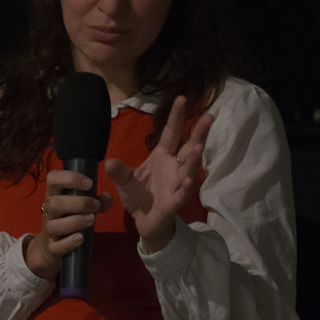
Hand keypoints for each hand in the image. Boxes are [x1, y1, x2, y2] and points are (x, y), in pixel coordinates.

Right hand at [24, 168, 112, 280]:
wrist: (52, 247)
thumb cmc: (70, 219)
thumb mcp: (83, 207)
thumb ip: (97, 201)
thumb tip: (108, 197)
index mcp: (54, 195)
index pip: (53, 179)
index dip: (70, 178)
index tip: (89, 183)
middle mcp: (49, 211)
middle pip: (55, 203)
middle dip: (78, 203)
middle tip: (95, 205)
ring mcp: (49, 230)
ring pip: (55, 225)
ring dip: (76, 221)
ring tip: (92, 219)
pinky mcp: (52, 248)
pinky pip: (57, 246)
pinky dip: (69, 242)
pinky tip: (81, 238)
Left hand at [106, 96, 211, 253]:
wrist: (144, 221)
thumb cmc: (139, 195)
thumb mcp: (124, 180)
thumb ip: (118, 170)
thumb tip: (109, 161)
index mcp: (162, 156)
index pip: (171, 133)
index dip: (176, 117)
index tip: (182, 98)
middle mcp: (173, 166)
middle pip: (189, 147)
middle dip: (199, 133)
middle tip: (209, 116)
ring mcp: (176, 183)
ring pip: (188, 168)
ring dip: (194, 158)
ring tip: (200, 146)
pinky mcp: (174, 201)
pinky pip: (181, 193)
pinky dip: (184, 187)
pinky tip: (187, 181)